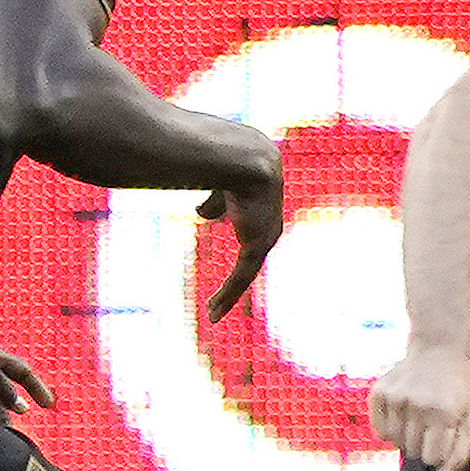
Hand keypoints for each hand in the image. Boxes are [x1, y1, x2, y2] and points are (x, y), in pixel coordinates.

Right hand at [198, 146, 284, 322]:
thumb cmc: (228, 160)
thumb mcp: (219, 185)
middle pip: (249, 264)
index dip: (238, 257)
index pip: (250, 240)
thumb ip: (214, 201)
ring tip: (213, 312)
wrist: (244, 157)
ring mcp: (265, 237)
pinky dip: (228, 294)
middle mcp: (268, 228)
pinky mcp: (256, 245)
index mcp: (262, 212)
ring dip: (229, 295)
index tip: (228, 270)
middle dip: (234, 285)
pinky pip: (241, 277)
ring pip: (245, 275)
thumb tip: (202, 213)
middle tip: (219, 303)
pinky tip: (214, 308)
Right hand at [368, 339, 469, 470]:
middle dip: (422, 445)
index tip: (442, 437)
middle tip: (429, 425)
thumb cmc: (457, 388)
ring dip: (405, 438)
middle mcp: (418, 405)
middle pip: (412, 452)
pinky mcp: (379, 392)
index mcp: (444, 413)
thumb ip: (459, 452)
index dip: (437, 452)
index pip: (431, 458)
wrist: (439, 347)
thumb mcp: (468, 418)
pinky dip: (389, 430)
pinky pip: (379, 431)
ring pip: (394, 443)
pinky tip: (401, 416)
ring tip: (415, 421)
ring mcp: (396, 397)